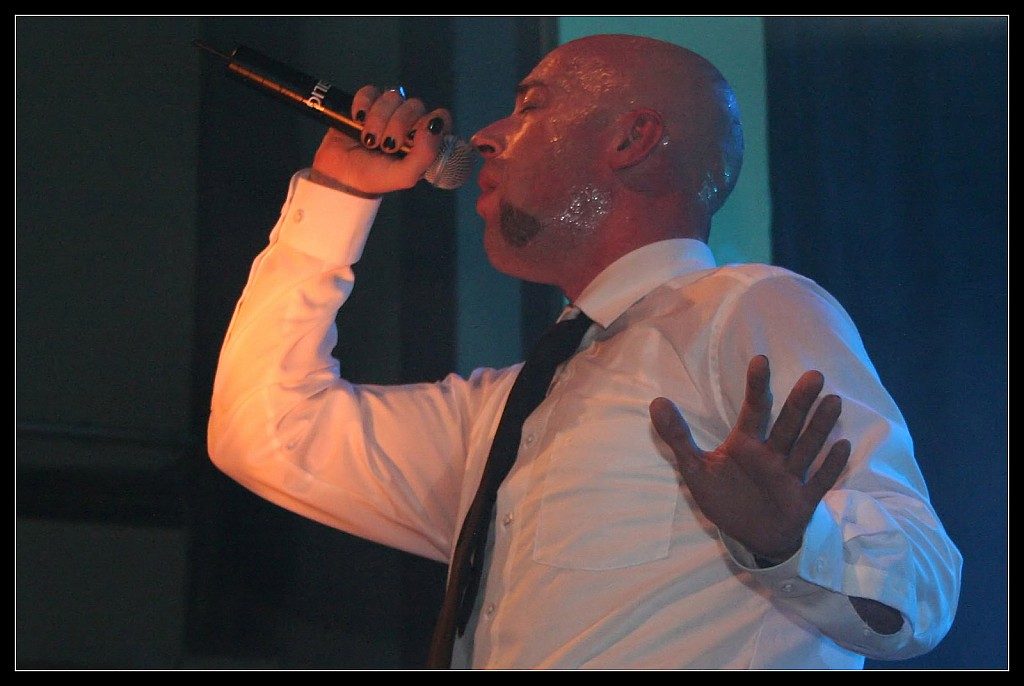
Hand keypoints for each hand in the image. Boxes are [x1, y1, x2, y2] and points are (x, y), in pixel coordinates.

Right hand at [310, 85, 452, 196]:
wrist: (341, 175)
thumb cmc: (376, 177)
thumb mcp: (405, 176)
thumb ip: (425, 155)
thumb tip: (435, 125)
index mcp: (424, 140)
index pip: (441, 118)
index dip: (429, 123)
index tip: (415, 138)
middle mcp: (410, 122)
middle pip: (415, 105)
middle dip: (397, 126)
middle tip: (386, 146)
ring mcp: (389, 111)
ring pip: (392, 96)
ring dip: (378, 119)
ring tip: (368, 140)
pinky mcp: (367, 102)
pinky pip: (370, 91)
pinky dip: (363, 105)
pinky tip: (358, 120)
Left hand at [649, 355, 850, 560]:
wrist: (750, 538)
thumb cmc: (726, 498)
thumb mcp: (695, 468)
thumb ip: (678, 437)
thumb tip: (656, 401)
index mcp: (746, 444)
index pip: (753, 410)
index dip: (756, 386)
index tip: (760, 360)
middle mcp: (771, 454)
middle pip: (787, 424)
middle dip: (800, 402)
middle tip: (814, 375)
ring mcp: (789, 476)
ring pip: (806, 447)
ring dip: (819, 426)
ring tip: (833, 401)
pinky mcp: (802, 499)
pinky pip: (819, 481)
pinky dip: (830, 466)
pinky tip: (843, 446)